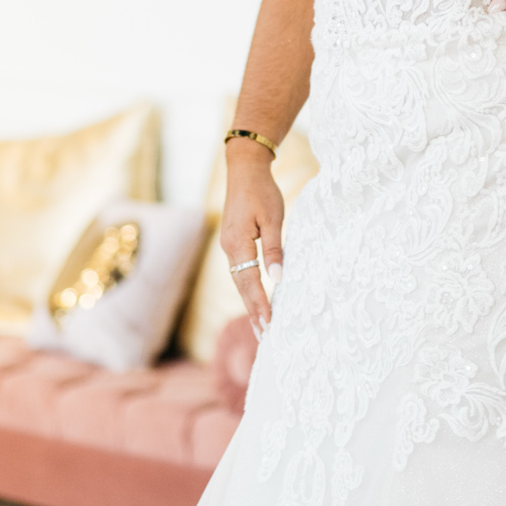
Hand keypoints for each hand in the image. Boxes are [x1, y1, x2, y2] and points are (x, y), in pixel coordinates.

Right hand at [218, 142, 283, 333]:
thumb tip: (277, 279)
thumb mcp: (274, 218)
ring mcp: (228, 246)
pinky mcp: (232, 242)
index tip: (269, 324)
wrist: (244, 169)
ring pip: (239, 281)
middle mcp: (228, 248)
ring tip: (261, 325)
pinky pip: (239, 271)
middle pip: (241, 287)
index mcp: (238, 243)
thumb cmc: (262, 191)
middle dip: (253, 311)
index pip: (250, 282)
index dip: (260, 304)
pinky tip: (255, 299)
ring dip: (250, 303)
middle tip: (265, 336)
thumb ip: (275, 249)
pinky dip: (248, 288)